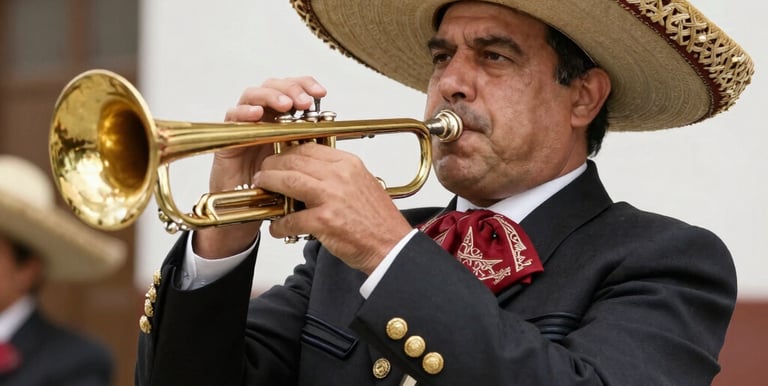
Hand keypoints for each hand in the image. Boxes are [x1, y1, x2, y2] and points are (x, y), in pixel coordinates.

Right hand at [193, 77, 327, 258]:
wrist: (251, 213)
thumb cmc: (277, 191)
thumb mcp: (302, 166)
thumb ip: (312, 146)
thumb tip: (333, 128)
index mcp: (285, 122)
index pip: (294, 91)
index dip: (306, 85)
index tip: (322, 93)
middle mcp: (264, 120)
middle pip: (274, 87)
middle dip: (291, 88)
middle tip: (304, 101)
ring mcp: (246, 127)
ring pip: (252, 96)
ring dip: (270, 96)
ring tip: (285, 105)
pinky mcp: (228, 139)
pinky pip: (231, 117)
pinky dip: (243, 112)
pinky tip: (257, 115)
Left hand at [252, 142, 412, 274]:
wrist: (391, 246)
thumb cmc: (377, 220)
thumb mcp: (361, 183)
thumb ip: (338, 174)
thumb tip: (311, 171)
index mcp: (349, 164)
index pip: (309, 147)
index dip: (288, 151)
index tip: (278, 157)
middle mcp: (340, 176)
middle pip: (294, 160)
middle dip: (272, 165)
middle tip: (263, 173)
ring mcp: (331, 197)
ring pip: (288, 181)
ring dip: (269, 184)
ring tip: (261, 188)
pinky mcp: (324, 221)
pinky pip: (291, 219)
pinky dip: (280, 224)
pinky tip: (277, 228)